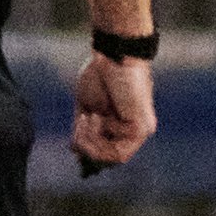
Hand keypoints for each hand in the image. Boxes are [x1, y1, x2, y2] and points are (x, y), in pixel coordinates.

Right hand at [70, 53, 154, 173]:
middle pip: (107, 159)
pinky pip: (116, 152)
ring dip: (88, 140)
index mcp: (124, 127)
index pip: (107, 154)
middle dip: (85, 146)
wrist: (113, 56)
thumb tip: (76, 153)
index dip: (87, 153)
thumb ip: (84, 131)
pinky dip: (97, 137)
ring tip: (87, 117)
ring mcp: (141, 132)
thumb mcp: (87, 108)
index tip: (74, 141)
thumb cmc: (100, 76)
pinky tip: (93, 117)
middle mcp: (135, 133)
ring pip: (110, 158)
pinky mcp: (141, 130)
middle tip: (81, 120)